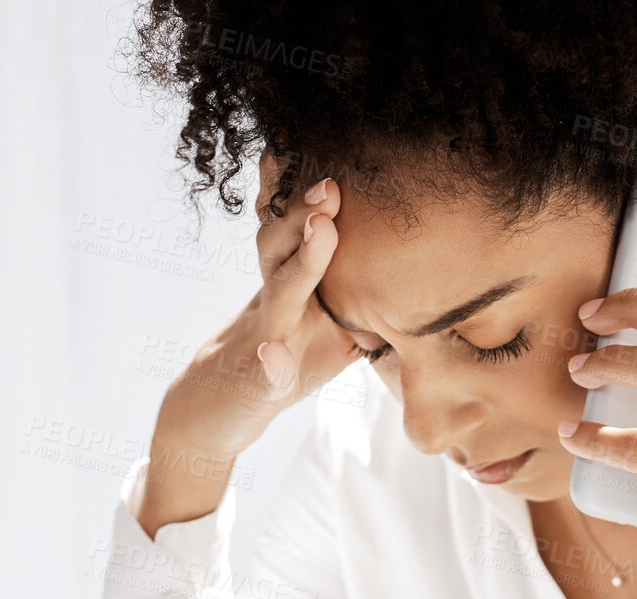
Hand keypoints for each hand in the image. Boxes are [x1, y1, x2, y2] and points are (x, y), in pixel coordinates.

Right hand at [141, 160, 359, 529]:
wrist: (219, 411)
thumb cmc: (286, 364)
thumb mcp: (330, 327)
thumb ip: (363, 302)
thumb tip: (417, 277)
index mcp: (295, 282)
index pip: (301, 229)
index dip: (310, 192)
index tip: (330, 147)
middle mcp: (276, 299)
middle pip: (284, 244)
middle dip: (309, 209)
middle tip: (335, 179)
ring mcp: (264, 338)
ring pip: (279, 292)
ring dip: (302, 261)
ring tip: (322, 229)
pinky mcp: (257, 383)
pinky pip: (265, 372)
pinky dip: (270, 365)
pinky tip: (275, 360)